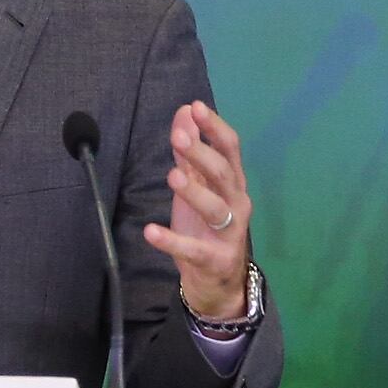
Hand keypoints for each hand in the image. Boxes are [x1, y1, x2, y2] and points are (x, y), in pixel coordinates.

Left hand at [143, 100, 250, 322]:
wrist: (219, 280)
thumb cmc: (206, 226)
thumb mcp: (198, 186)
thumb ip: (190, 151)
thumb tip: (185, 110)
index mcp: (233, 183)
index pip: (230, 149)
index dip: (215, 127)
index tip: (196, 107)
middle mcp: (237, 204)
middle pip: (223, 174)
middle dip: (202, 154)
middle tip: (179, 137)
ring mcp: (229, 233)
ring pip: (215, 208)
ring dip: (194, 192)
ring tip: (173, 176)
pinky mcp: (214, 259)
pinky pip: (193, 250)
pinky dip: (171, 241)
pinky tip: (151, 232)